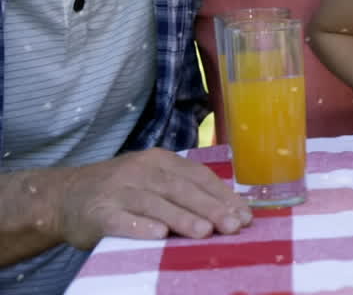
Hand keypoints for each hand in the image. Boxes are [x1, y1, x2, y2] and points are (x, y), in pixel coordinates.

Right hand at [52, 149, 250, 248]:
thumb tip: (231, 210)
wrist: (63, 196)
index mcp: (160, 160)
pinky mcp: (96, 212)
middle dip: (211, 208)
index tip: (245, 215)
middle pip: (181, 188)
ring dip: (182, 218)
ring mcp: (117, 190)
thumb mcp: (153, 181)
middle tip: (234, 226)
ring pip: (155, 203)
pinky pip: (121, 220)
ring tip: (205, 232)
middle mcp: (140, 170)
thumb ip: (186, 190)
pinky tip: (158, 235)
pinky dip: (140, 227)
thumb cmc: (121, 191)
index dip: (223, 195)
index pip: (198, 176)